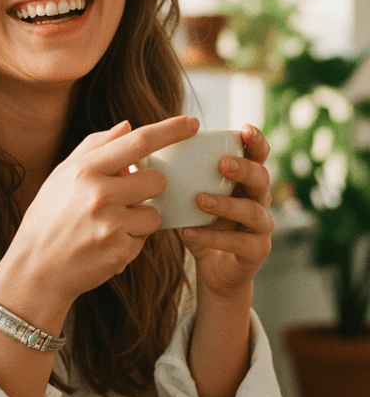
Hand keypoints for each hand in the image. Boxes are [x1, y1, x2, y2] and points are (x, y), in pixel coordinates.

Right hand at [0, 115, 199, 333]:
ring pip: (155, 213)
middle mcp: (100, 194)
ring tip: (110, 225)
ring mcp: (112, 224)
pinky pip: (144, 239)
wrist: (35, 268)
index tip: (193, 122)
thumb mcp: (61, 176)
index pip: (138, 142)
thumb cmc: (48, 217)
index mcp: (85, 170)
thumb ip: (94, 147)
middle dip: (147, 188)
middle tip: (123, 198)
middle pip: (157, 180)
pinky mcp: (121, 251)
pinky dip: (130, 241)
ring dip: (140, 218)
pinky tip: (105, 244)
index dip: (170, 130)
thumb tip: (127, 126)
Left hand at [182, 124, 275, 300]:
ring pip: (252, 211)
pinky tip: (188, 232)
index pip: (257, 154)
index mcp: (244, 180)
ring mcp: (260, 226)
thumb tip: (134, 155)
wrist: (210, 267)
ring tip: (200, 200)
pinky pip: (239, 242)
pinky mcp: (256, 251)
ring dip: (226, 204)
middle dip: (244, 169)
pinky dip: (213, 237)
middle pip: (261, 178)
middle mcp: (258, 199)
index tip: (243, 130)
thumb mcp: (184, 196)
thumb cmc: (197, 221)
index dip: (255, 141)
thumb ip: (170, 175)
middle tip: (222, 164)